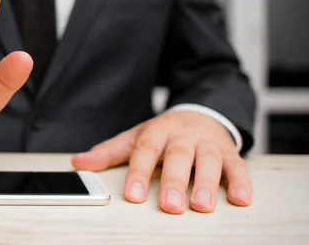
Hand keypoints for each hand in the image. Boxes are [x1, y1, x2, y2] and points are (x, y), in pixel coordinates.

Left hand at [72, 111, 251, 213]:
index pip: (145, 151)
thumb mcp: (135, 137)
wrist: (202, 111)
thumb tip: (78, 162)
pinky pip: (237, 165)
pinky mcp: (230, 151)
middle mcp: (183, 136)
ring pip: (209, 160)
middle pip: (178, 157)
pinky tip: (240, 198)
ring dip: (207, 183)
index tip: (133, 196)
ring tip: (203, 206)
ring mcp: (208, 143)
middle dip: (175, 182)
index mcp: (157, 131)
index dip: (139, 173)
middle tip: (170, 207)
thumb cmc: (165, 132)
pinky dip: (241, 182)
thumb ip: (109, 152)